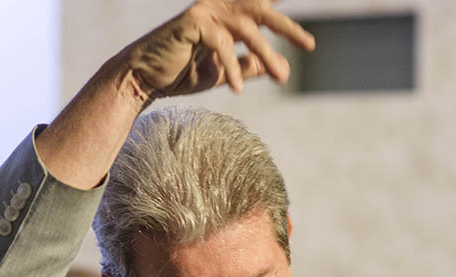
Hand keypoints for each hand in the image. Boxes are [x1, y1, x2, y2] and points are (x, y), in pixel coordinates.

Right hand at [120, 0, 315, 95]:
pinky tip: (237, 89)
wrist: (146, 79)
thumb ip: (252, 66)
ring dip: (266, 55)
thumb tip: (282, 67)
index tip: (308, 37)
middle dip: (288, 28)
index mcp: (229, 15)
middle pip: (263, 11)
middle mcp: (219, 6)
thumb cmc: (183, 73)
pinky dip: (233, 68)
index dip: (283, 16)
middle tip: (310, 45)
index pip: (263, 9)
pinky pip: (223, 44)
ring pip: (247, 29)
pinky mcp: (193, 22)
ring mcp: (206, 11)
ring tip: (281, 78)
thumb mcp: (225, 71)